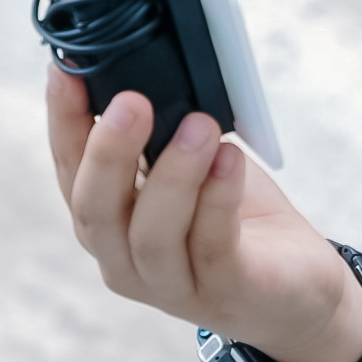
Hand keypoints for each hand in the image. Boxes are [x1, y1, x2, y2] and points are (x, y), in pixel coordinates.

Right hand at [47, 70, 361, 361]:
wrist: (297, 289)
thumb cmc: (237, 219)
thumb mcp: (191, 167)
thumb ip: (161, 134)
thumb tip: (143, 68)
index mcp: (108, 225)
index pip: (71, 173)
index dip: (63, 123)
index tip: (65, 72)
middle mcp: (126, 261)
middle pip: (96, 212)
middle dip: (108, 153)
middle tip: (130, 102)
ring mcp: (174, 287)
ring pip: (153, 235)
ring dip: (173, 175)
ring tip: (198, 125)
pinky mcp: (227, 293)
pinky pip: (213, 246)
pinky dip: (219, 199)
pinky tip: (230, 160)